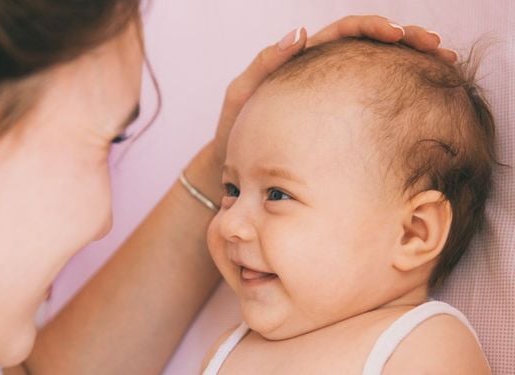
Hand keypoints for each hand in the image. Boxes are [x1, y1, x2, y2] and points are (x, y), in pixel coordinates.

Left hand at [210, 15, 455, 166]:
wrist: (234, 168)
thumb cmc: (235, 132)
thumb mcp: (242, 95)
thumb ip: (264, 64)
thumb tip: (300, 32)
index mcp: (302, 62)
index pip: (344, 33)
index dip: (374, 28)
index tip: (400, 34)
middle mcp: (321, 74)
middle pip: (371, 46)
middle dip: (406, 39)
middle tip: (437, 46)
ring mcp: (332, 98)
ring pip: (377, 70)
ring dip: (410, 62)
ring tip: (443, 62)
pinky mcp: (337, 122)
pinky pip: (371, 101)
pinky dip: (398, 93)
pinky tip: (422, 99)